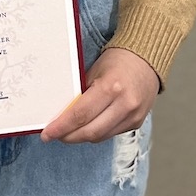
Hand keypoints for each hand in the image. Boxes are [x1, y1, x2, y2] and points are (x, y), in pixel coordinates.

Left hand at [39, 46, 159, 143]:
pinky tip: (87, 127)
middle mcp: (124, 104)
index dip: (62, 127)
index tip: (47, 133)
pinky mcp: (136, 122)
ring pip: (100, 136)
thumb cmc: (118, 60)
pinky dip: (96, 132)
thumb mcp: (95, 70)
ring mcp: (133, 115)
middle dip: (69, 136)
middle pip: (90, 131)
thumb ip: (80, 92)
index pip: (80, 114)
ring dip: (81, 136)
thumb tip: (61, 112)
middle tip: (54, 136)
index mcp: (111, 87)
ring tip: (68, 132)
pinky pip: (111, 134)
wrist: (147, 59)